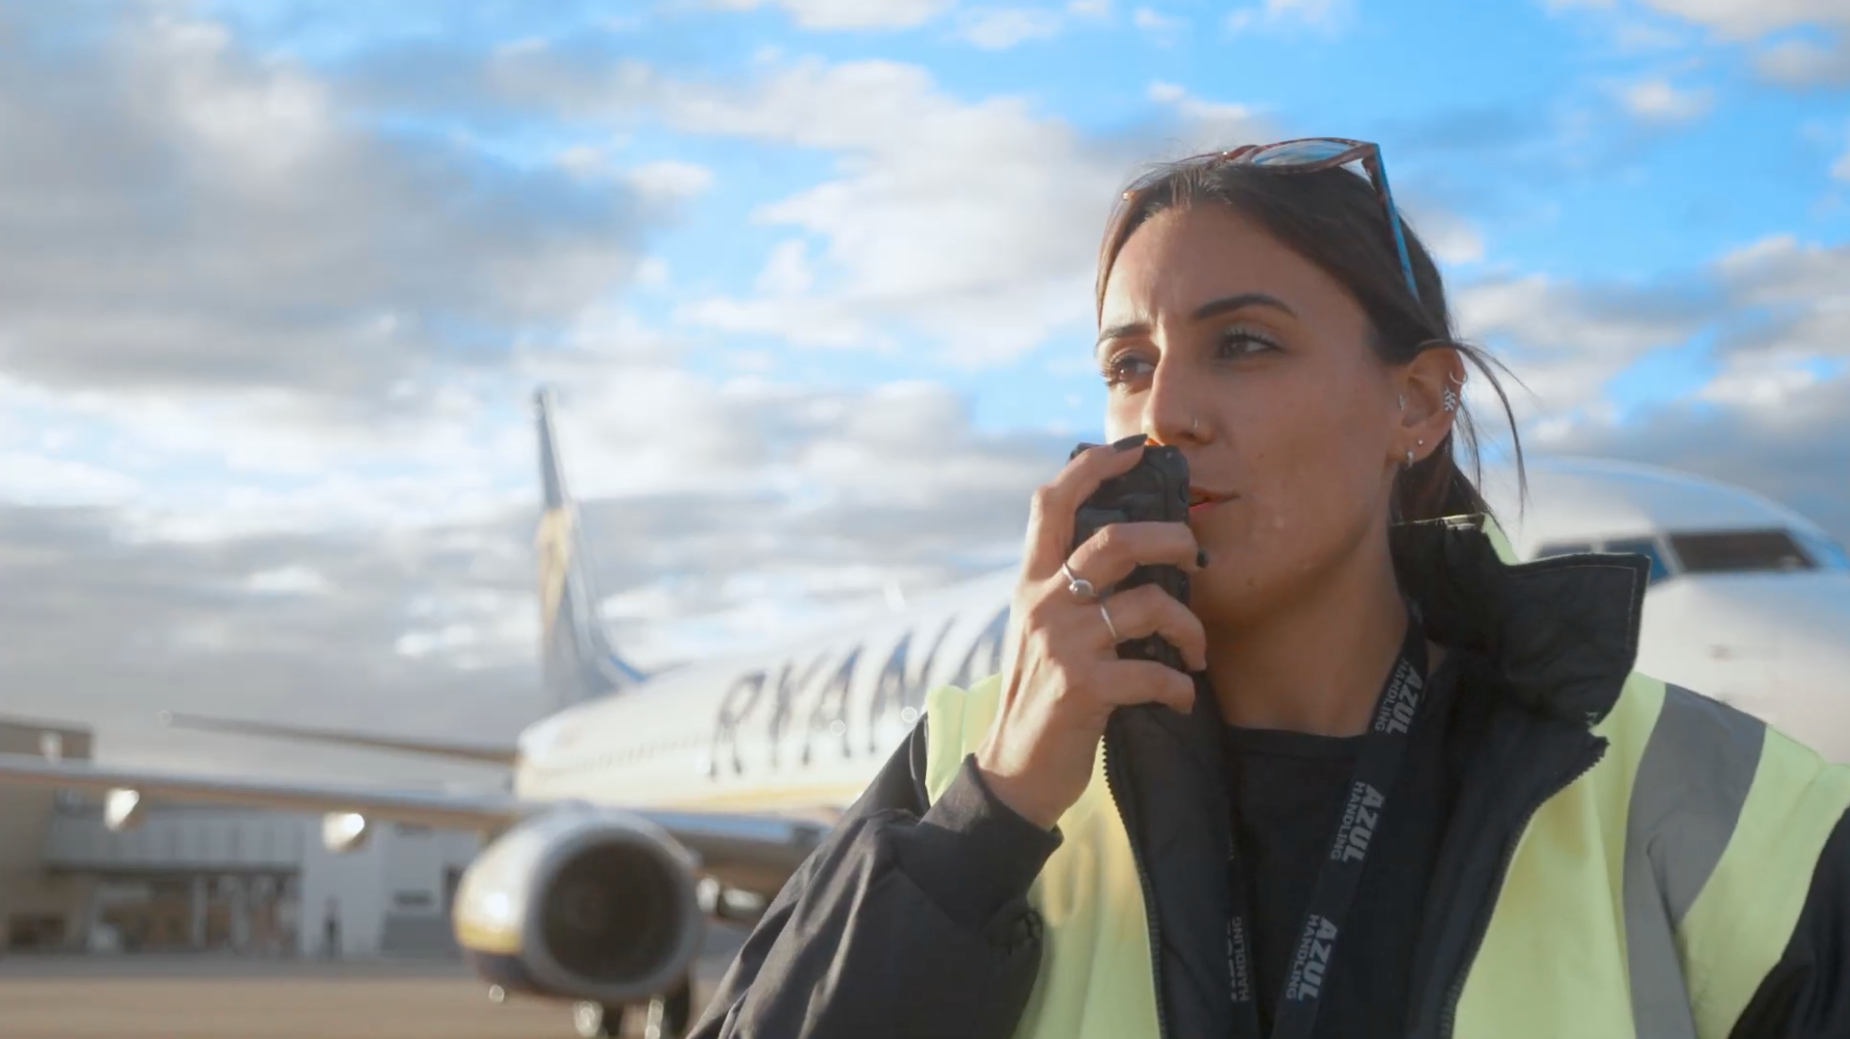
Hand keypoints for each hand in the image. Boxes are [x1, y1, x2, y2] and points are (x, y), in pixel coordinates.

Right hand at [974, 439, 1206, 829]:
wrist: (1016, 769)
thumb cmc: (1043, 694)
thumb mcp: (1042, 629)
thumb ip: (1069, 588)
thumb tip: (1131, 548)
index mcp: (1032, 582)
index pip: (1052, 501)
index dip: (1093, 466)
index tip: (1134, 449)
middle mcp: (1042, 603)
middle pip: (1115, 539)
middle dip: (1171, 540)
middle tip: (1194, 558)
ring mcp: (1061, 644)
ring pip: (1149, 604)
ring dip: (1190, 629)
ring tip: (1196, 652)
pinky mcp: (1082, 688)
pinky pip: (1154, 673)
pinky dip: (1180, 686)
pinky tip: (1181, 698)